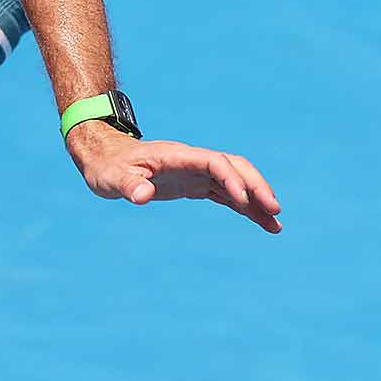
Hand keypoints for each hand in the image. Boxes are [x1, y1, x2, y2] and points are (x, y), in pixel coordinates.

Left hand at [65, 121, 283, 232]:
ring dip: (256, 200)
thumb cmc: (107, 166)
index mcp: (177, 156)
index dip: (231, 178)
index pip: (213, 162)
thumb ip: (128, 185)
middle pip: (233, 167)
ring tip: (276, 225)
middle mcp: (192, 161)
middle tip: (274, 210)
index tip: (243, 201)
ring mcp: (195, 173)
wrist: (105, 158)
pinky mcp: (194, 185)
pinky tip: (261, 223)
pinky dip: (244, 207)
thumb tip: (142, 197)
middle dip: (255, 186)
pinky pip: (226, 195)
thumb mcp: (111, 177)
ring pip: (235, 182)